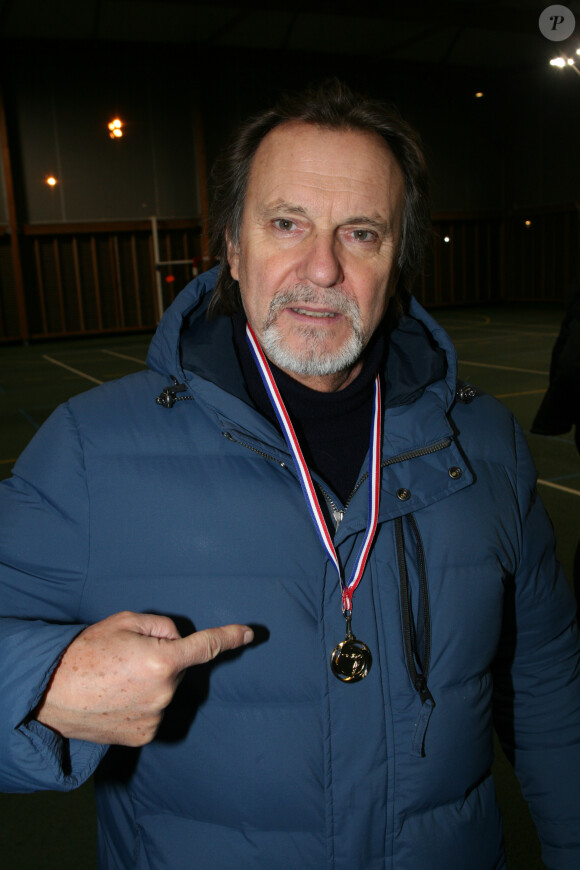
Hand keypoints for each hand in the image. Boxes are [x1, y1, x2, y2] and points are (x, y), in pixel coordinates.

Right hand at [34, 611, 252, 745]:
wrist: (50, 692)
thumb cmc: (86, 652)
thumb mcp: (124, 622)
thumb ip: (161, 626)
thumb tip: (177, 640)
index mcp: (164, 660)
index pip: (206, 646)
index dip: (231, 637)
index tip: (249, 634)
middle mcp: (165, 693)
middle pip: (178, 668)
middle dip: (163, 659)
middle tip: (127, 659)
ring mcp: (155, 718)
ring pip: (166, 690)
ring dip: (152, 683)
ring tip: (116, 680)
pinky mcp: (144, 736)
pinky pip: (154, 711)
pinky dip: (142, 702)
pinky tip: (116, 699)